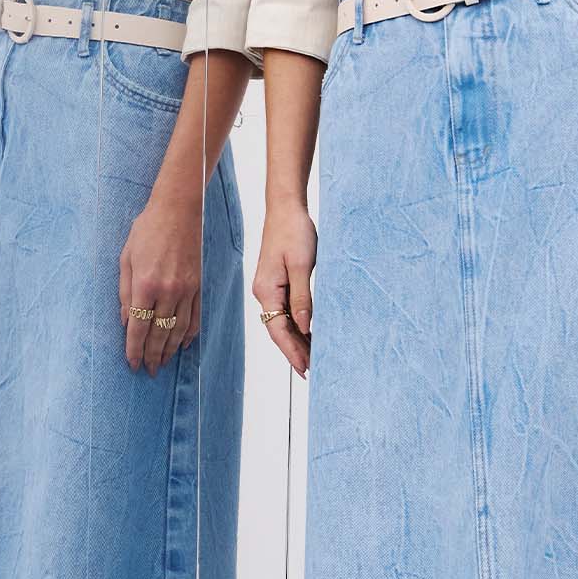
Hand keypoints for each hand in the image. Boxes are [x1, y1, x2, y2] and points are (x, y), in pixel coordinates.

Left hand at [119, 192, 202, 374]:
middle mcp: (167, 291)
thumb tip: (125, 321)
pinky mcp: (198, 286)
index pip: (138, 327)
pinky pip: (194, 317)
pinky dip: (188, 335)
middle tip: (148, 371)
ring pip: (178, 330)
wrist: (178, 210)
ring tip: (162, 364)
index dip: (134, 349)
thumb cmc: (147, 230)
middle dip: (152, 356)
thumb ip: (124, 292)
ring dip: (169, 350)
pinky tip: (182, 345)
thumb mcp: (126, 259)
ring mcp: (186, 290)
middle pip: (159, 333)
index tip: (131, 364)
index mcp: (145, 284)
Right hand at [252, 196, 316, 377]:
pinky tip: (309, 332)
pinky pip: (286, 310)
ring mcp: (270, 287)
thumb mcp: (301, 265)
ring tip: (313, 357)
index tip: (305, 368)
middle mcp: (264, 292)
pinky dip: (297, 324)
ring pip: (282, 322)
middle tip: (312, 371)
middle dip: (294, 351)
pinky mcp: (278, 281)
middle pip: (278, 330)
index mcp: (265, 290)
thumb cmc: (293, 230)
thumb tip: (305, 326)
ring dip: (297, 339)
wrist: (286, 207)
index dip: (292, 351)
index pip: (278, 330)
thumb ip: (302, 297)